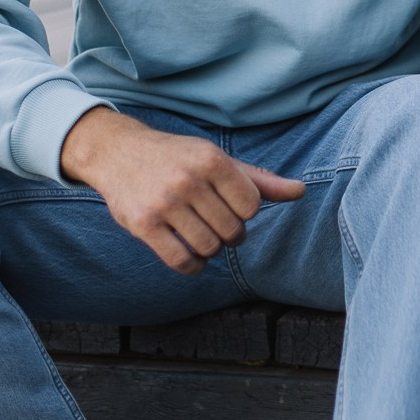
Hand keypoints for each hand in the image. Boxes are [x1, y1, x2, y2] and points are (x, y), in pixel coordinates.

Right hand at [59, 107, 304, 273]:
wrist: (118, 153)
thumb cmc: (178, 158)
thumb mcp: (219, 160)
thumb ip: (259, 181)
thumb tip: (301, 192)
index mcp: (211, 160)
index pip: (251, 206)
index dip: (245, 213)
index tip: (231, 207)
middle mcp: (188, 180)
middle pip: (232, 230)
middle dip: (230, 233)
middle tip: (216, 224)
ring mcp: (164, 203)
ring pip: (209, 247)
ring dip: (211, 249)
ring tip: (202, 235)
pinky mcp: (143, 224)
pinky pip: (181, 261)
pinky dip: (193, 266)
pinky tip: (192, 257)